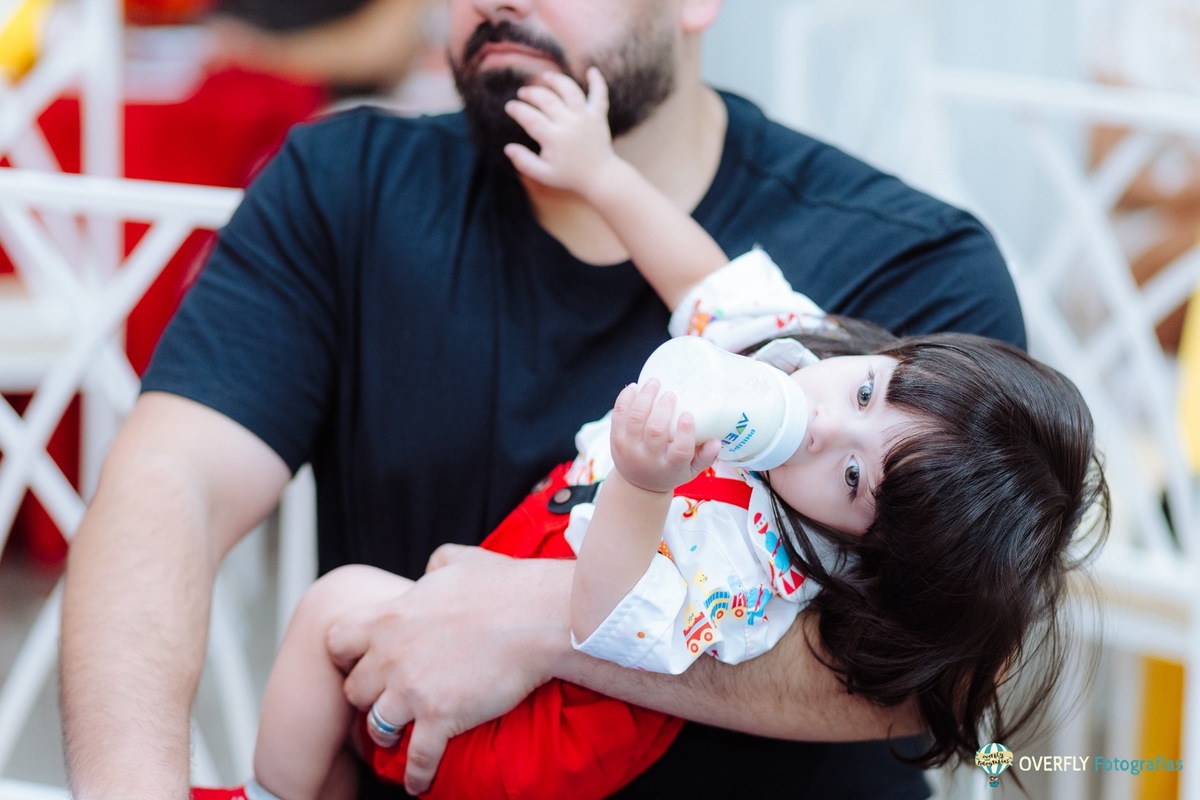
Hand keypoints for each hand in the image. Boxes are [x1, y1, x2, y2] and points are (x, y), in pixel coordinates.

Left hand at [327, 555, 572, 794]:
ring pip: (376, 725)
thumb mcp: (458, 559)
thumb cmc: (504, 586)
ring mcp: (413, 690)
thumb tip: (430, 569)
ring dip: (385, 733)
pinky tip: (420, 783)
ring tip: (395, 739)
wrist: (537, 616)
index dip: (346, 653)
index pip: (337, 639)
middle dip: (367, 694)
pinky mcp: (440, 717)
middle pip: (354, 688)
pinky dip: (417, 775)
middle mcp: (392, 655)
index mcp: (391, 617)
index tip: (359, 660)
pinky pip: (417, 759)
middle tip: (383, 698)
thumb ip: (434, 564)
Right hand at [503, 67, 616, 197]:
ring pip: (571, 91)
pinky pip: (600, 95)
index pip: (531, 118)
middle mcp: (570, 124)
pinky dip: (597, 82)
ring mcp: (586, 118)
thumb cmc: (568, 175)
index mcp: (555, 139)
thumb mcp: (544, 174)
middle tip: (523, 94)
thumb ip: (524, 162)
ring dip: (557, 81)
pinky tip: (592, 70)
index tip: (510, 107)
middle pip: (548, 100)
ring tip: (545, 77)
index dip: (517, 110)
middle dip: (532, 93)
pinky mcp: (598, 116)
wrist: (600, 177)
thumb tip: (508, 148)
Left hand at [610, 380, 720, 493]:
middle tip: (671, 394)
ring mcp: (629, 448)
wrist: (638, 484)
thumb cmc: (671, 471)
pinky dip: (626, 398)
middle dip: (663, 408)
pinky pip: (618, 414)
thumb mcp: (691, 470)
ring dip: (645, 397)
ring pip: (635, 418)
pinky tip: (636, 387)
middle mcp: (648, 459)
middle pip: (655, 431)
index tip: (688, 414)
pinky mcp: (616, 438)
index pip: (680, 452)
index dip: (685, 432)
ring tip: (654, 382)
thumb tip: (717, 441)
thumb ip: (705, 457)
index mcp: (670, 467)